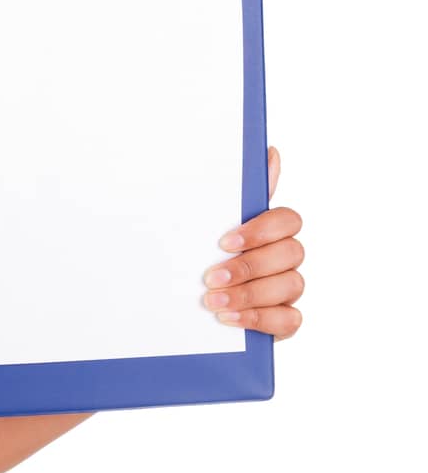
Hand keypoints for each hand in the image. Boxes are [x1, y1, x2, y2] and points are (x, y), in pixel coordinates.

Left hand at [201, 145, 304, 339]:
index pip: (288, 220)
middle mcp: (284, 257)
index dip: (261, 229)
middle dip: (249, 266)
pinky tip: (229, 319)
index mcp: (268, 231)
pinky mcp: (284, 319)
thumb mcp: (208, 225)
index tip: (224, 242)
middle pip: (291, 253)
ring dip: (249, 294)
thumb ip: (237, 194)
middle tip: (210, 277)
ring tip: (212, 302)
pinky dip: (259, 319)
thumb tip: (269, 152)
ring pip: (291, 286)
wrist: (181, 305)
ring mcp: (287, 289)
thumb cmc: (202, 256)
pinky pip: (290, 320)